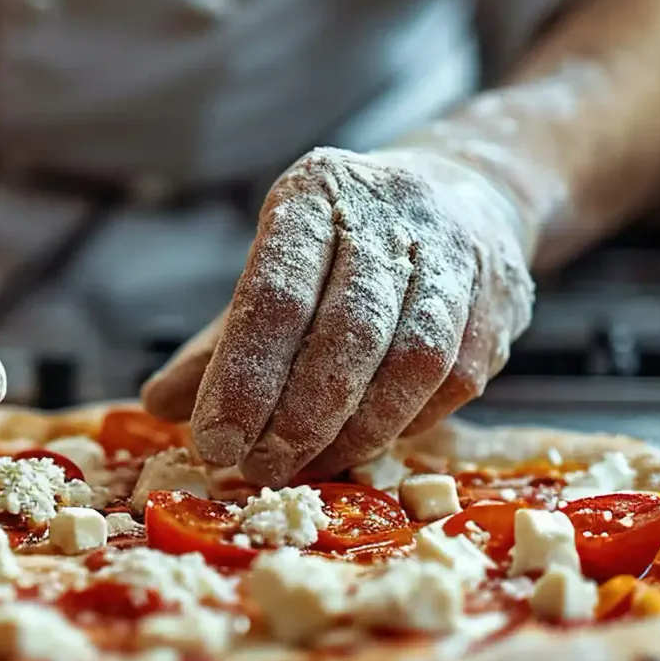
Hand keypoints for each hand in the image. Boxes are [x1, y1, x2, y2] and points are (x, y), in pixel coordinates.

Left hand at [141, 146, 533, 484]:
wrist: (466, 193)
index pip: (277, 292)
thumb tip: (158, 407)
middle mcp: (392, 212)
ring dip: (357, 428)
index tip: (214, 440)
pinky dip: (406, 423)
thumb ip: (219, 344)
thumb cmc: (344, 250)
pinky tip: (364, 445)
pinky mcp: (500, 299)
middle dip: (299, 415)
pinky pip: (456, 378)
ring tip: (308, 466)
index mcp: (317, 193)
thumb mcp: (273, 272)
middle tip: (258, 468)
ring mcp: (456, 254)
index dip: (244, 376)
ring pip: (414, 358)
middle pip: (349, 329)